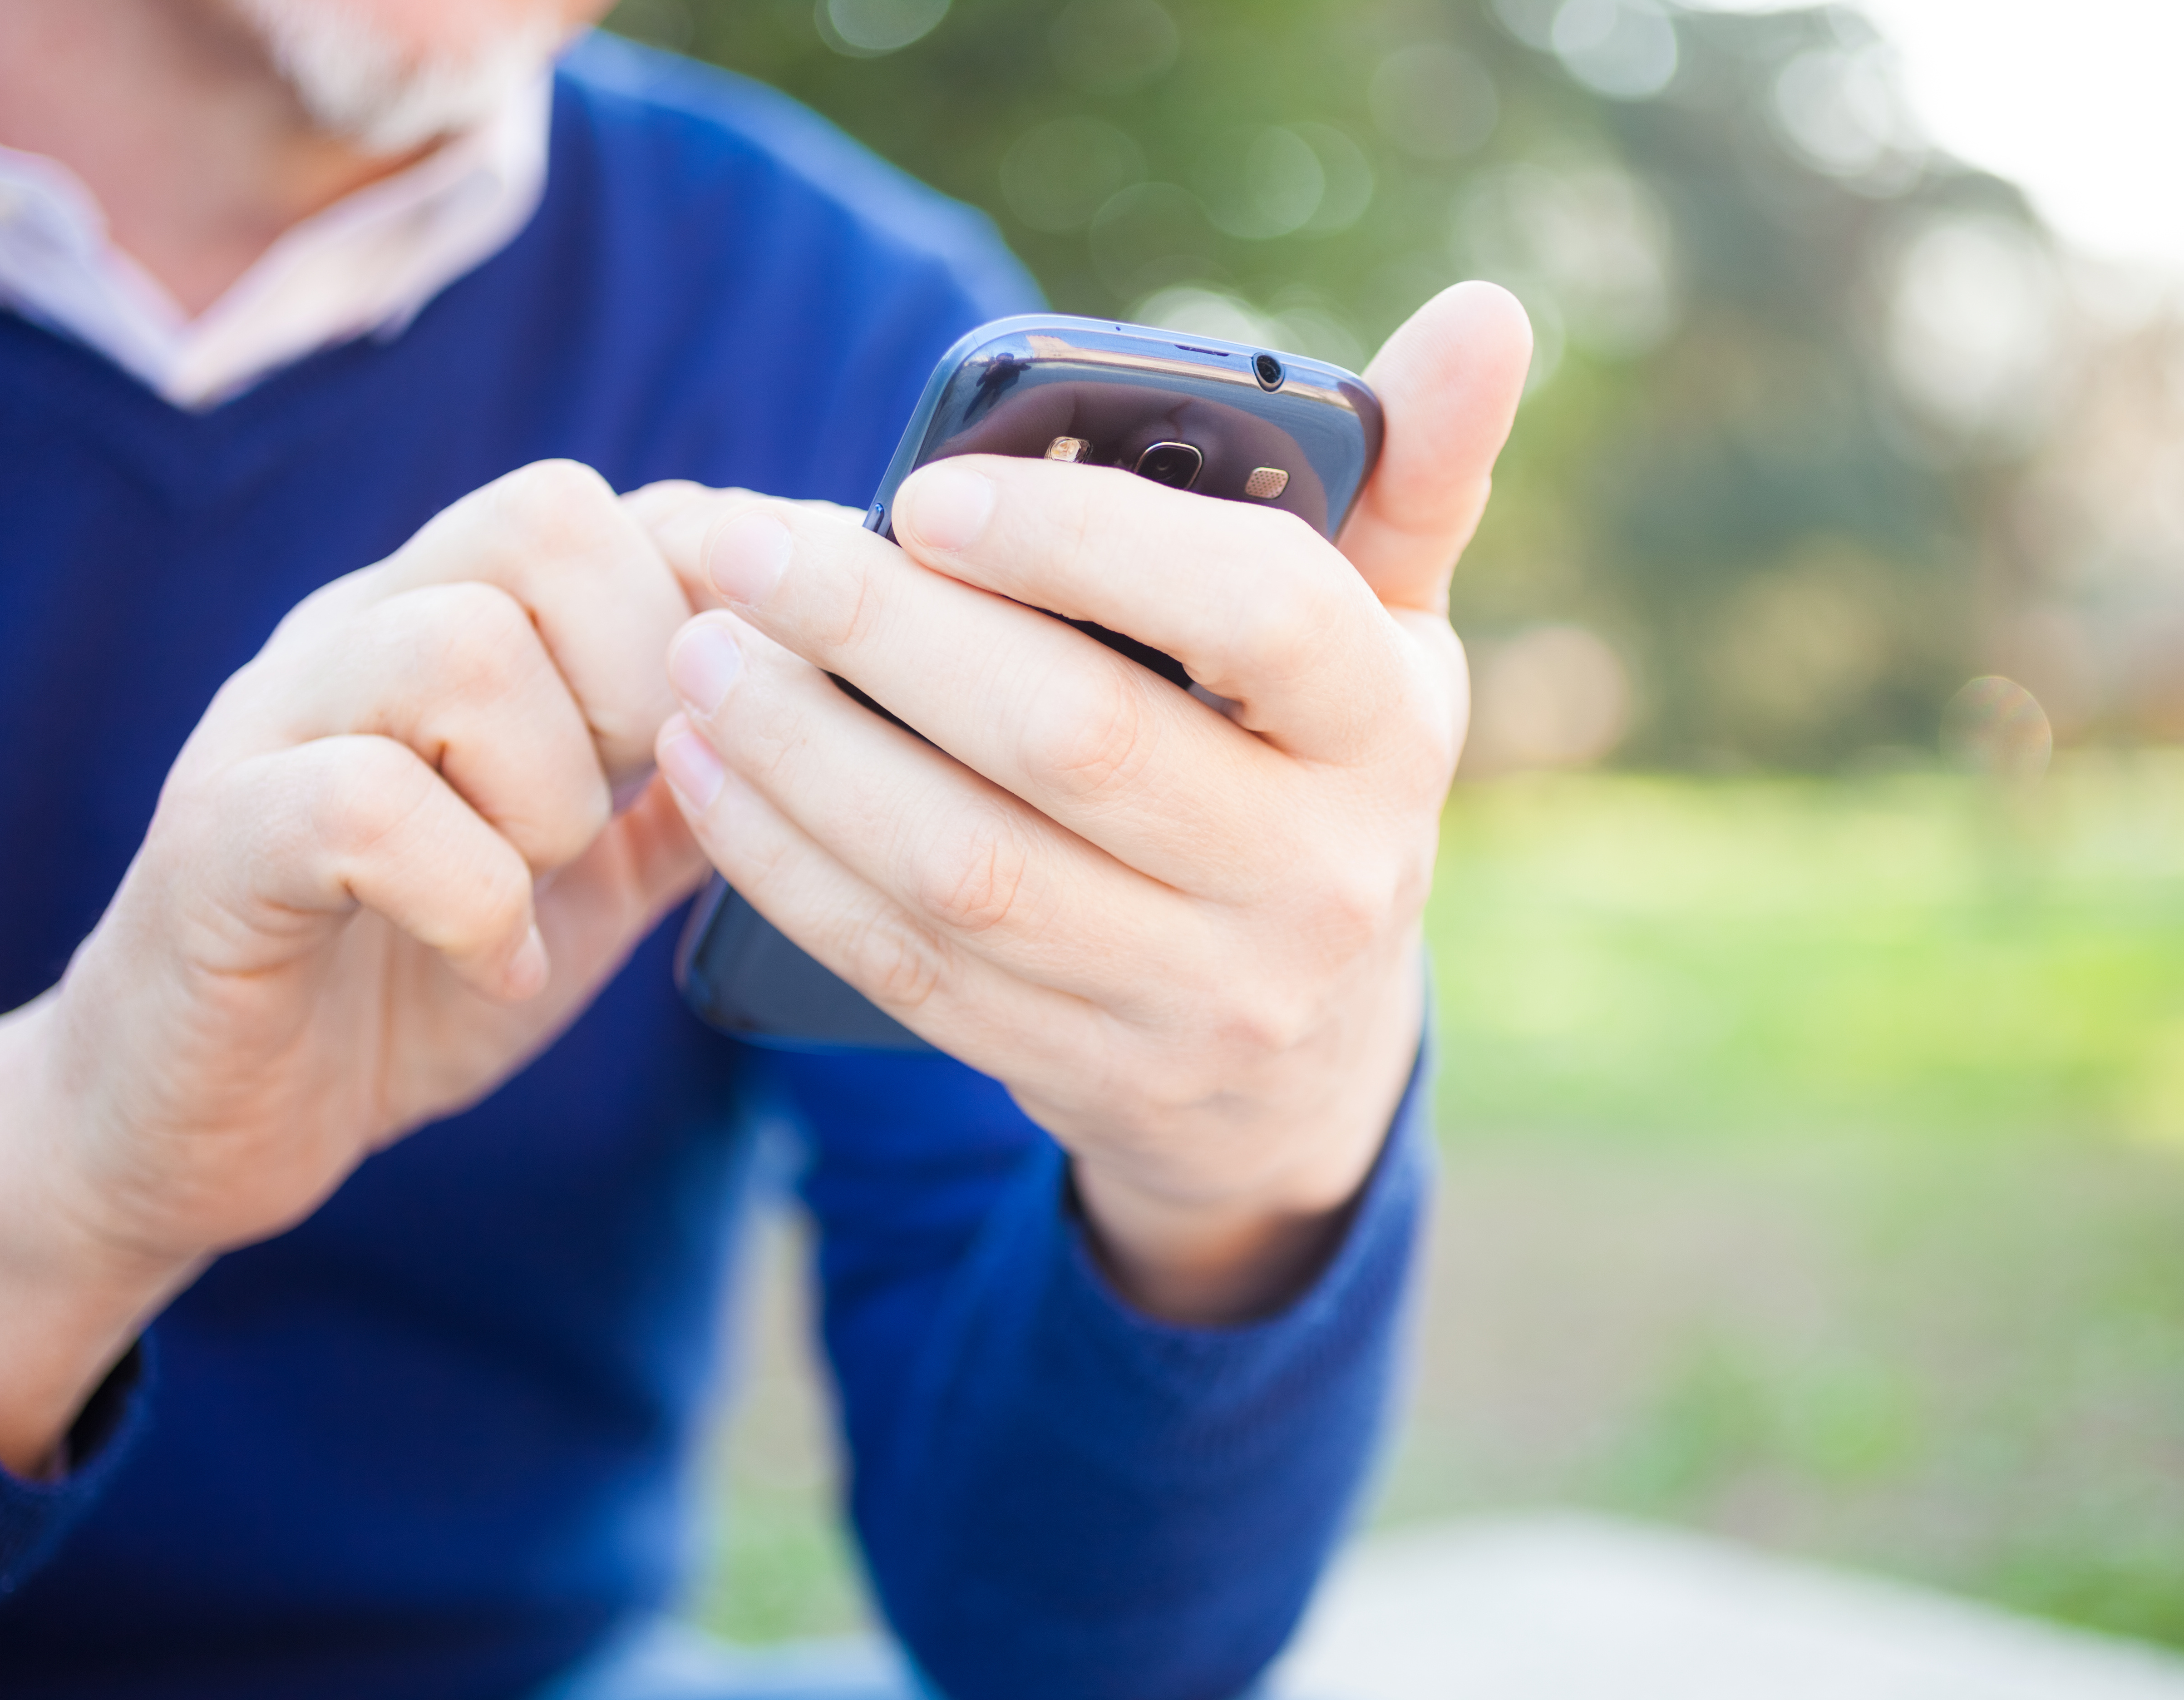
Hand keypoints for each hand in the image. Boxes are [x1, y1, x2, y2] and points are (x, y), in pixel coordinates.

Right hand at [0, 461, 710, 1472]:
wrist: (209, 1119)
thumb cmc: (411, 979)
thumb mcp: (593, 874)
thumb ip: (693, 791)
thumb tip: (835, 716)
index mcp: (456, 621)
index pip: (615, 506)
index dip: (732, 578)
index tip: (792, 678)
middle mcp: (363, 632)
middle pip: (549, 517)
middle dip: (640, 669)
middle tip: (625, 798)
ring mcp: (278, 722)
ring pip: (463, 648)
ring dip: (551, 791)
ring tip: (541, 884)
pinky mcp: (219, 839)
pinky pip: (365, 805)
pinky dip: (470, 898)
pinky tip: (495, 958)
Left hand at [640, 284, 1531, 1321]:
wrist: (1304, 1060)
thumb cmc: (1318, 778)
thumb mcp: (1389, 638)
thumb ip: (1415, 474)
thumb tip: (1486, 309)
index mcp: (1384, 731)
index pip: (1262, 617)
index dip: (1090, 545)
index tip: (927, 490)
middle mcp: (1314, 875)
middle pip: (1074, 744)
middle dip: (883, 636)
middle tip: (743, 546)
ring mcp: (1199, 995)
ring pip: (966, 871)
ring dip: (804, 756)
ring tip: (697, 653)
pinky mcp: (1083, 1071)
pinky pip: (909, 969)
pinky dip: (792, 868)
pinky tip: (709, 775)